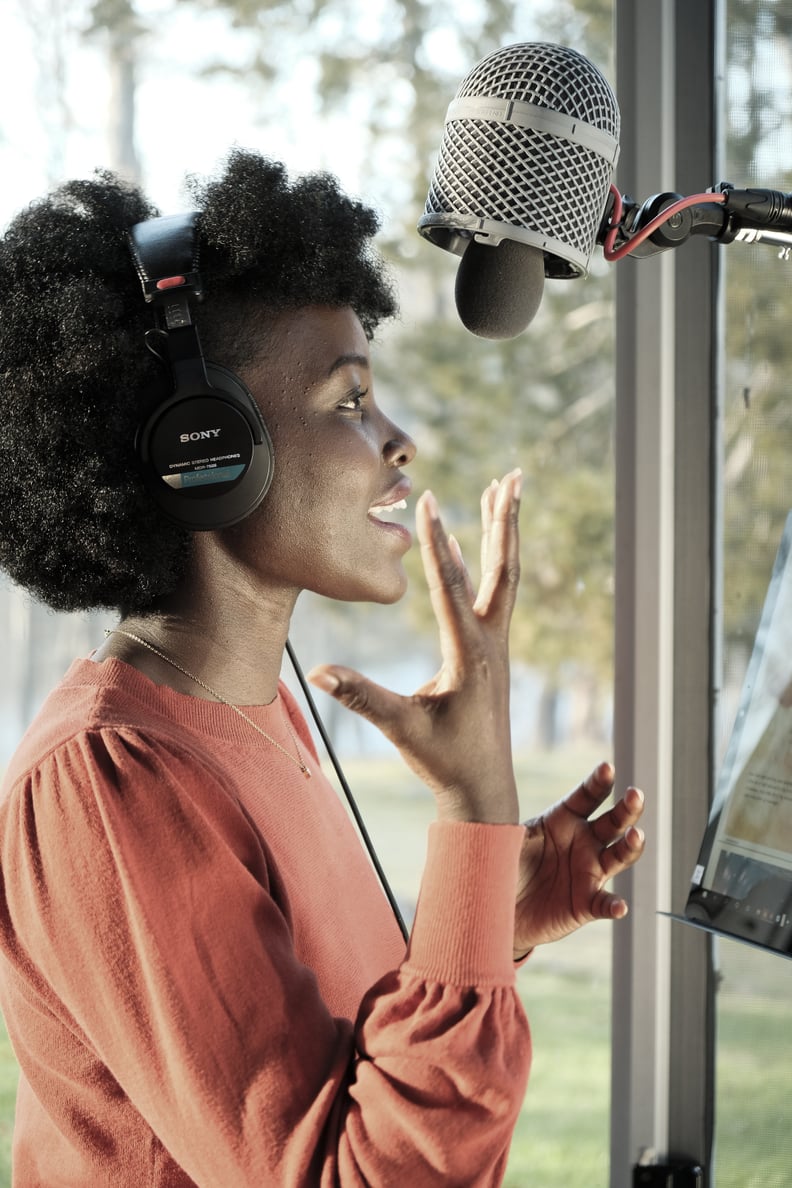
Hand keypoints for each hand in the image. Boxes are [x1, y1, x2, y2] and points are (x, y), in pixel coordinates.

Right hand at [307, 472, 522, 824]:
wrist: (484, 790)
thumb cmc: (443, 761)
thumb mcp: (400, 728)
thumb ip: (361, 697)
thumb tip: (317, 673)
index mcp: (471, 657)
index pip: (452, 588)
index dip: (438, 544)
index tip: (432, 501)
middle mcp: (493, 645)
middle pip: (503, 570)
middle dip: (504, 522)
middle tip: (513, 477)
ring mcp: (498, 648)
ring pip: (503, 579)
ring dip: (501, 535)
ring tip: (503, 492)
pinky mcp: (493, 656)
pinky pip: (493, 599)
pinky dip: (484, 566)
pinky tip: (470, 548)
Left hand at [513, 762, 644, 956]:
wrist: (497, 905)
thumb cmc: (503, 863)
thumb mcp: (505, 839)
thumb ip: (511, 825)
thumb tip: (499, 806)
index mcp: (564, 819)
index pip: (587, 796)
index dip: (598, 782)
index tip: (606, 768)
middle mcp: (583, 842)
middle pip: (613, 821)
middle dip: (627, 808)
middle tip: (635, 795)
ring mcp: (589, 872)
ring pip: (619, 856)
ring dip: (631, 846)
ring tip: (635, 836)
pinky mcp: (587, 903)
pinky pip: (605, 903)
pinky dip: (614, 905)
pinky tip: (619, 906)